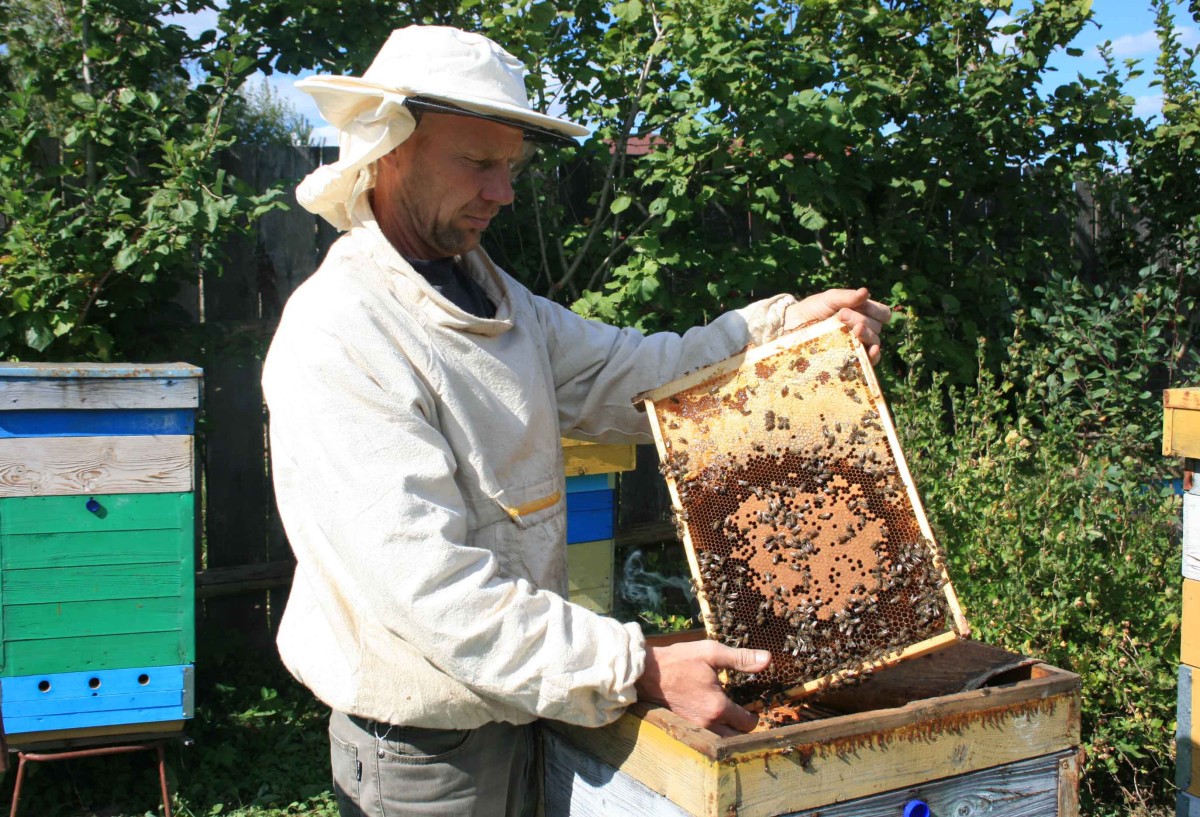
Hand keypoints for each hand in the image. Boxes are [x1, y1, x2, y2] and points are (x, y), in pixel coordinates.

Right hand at [635, 640, 769, 735]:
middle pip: (736, 739)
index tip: (753, 707)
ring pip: (722, 741)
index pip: (747, 723)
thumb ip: (740, 658)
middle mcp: (708, 723)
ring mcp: (695, 728)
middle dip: (744, 729)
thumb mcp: (711, 653)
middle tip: (744, 714)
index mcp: (718, 707)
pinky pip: (707, 738)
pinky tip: (712, 717)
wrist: (647, 673)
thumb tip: (767, 660)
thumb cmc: (679, 661)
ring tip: (730, 717)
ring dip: (730, 733)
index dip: (754, 716)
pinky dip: (715, 733)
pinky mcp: (685, 727)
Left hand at [783, 287, 892, 364]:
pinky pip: (869, 360)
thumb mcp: (828, 299)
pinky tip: (869, 352)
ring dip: (866, 335)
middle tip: (841, 316)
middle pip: (877, 327)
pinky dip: (872, 356)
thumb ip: (847, 296)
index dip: (878, 311)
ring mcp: (857, 345)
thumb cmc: (812, 310)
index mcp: (862, 312)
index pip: (882, 314)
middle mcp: (863, 329)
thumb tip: (865, 292)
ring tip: (853, 331)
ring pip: (874, 342)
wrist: (792, 327)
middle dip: (862, 320)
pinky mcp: (850, 359)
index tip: (863, 305)